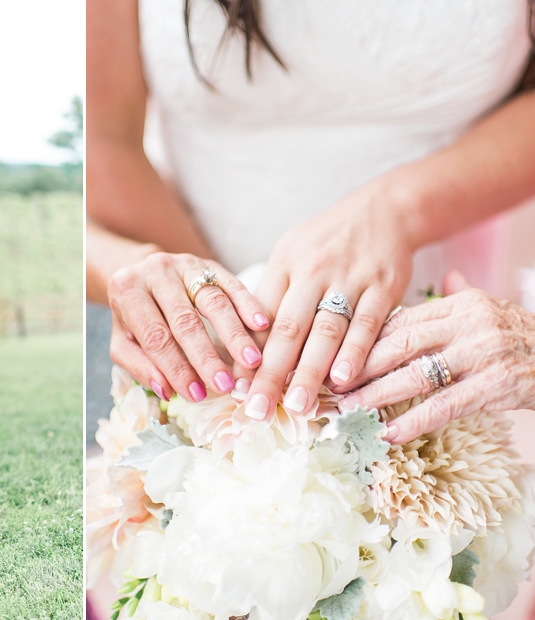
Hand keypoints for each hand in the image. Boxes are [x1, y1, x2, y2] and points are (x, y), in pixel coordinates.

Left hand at [107, 252, 269, 401]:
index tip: (196, 394)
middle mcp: (155, 271)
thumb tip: (166, 390)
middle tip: (225, 384)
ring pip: (213, 300)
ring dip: (234, 334)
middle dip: (206, 356)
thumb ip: (139, 366)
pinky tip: (261, 325)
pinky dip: (248, 305)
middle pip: (185, 320)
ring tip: (250, 361)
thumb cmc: (132, 315)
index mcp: (127, 291)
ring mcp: (184, 264)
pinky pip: (231, 283)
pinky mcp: (208, 263)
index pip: (155, 336)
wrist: (139, 273)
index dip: (176, 368)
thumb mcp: (122, 341)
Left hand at [243, 184, 412, 419]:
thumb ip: (271, 299)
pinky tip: (342, 380)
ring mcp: (349, 278)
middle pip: (287, 328)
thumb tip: (245, 351)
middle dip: (270, 373)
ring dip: (310, 371)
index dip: (245, 355)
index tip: (235, 389)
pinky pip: (367, 323)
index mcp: (283, 266)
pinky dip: (354, 353)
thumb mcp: (290, 257)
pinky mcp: (383, 285)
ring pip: (325, 330)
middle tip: (257, 410)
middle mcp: (312, 271)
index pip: (258, 317)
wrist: (383, 210)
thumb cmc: (326, 244)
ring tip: (297, 406)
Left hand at [337, 270, 534, 442]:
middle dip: (360, 367)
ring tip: (348, 411)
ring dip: (376, 395)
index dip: (363, 341)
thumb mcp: (491, 310)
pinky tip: (388, 433)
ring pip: (415, 375)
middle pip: (400, 345)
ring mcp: (482, 354)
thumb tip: (446, 277)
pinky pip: (445, 406)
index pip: (399, 321)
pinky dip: (413, 421)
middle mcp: (468, 324)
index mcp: (460, 304)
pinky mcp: (496, 386)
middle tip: (328, 385)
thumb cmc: (524, 337)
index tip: (334, 357)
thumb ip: (462, 298)